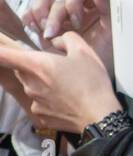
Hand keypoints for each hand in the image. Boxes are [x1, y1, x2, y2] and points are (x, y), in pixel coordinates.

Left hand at [0, 31, 120, 132]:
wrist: (100, 117)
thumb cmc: (92, 83)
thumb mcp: (85, 52)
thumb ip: (66, 39)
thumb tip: (56, 40)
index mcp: (37, 65)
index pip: (3, 55)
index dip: (0, 49)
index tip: (2, 48)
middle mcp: (30, 83)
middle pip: (21, 70)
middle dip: (33, 67)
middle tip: (56, 68)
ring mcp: (34, 101)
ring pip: (31, 86)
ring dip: (43, 84)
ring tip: (66, 87)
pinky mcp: (41, 116)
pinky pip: (40, 103)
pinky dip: (50, 100)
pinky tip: (67, 101)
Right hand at [26, 0, 113, 73]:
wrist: (93, 75)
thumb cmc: (106, 54)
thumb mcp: (112, 31)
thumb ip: (106, 7)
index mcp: (90, 5)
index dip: (74, 0)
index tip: (77, 22)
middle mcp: (73, 8)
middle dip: (54, 16)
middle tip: (55, 33)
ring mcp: (57, 17)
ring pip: (41, 1)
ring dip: (40, 14)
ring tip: (46, 33)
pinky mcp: (44, 28)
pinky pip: (29, 14)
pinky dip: (29, 19)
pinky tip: (36, 31)